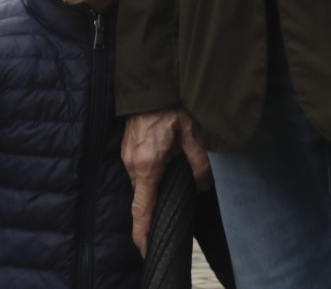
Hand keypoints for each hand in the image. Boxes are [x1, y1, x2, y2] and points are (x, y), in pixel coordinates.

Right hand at [121, 107, 210, 254]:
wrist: (155, 79)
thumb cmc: (173, 104)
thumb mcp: (195, 134)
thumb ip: (201, 164)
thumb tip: (203, 186)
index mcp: (147, 165)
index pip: (142, 209)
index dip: (143, 233)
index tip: (145, 250)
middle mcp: (132, 162)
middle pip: (142, 198)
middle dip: (154, 210)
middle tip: (172, 216)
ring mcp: (127, 153)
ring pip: (141, 183)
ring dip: (154, 190)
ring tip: (171, 189)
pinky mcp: (129, 146)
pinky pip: (138, 170)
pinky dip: (150, 177)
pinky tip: (165, 169)